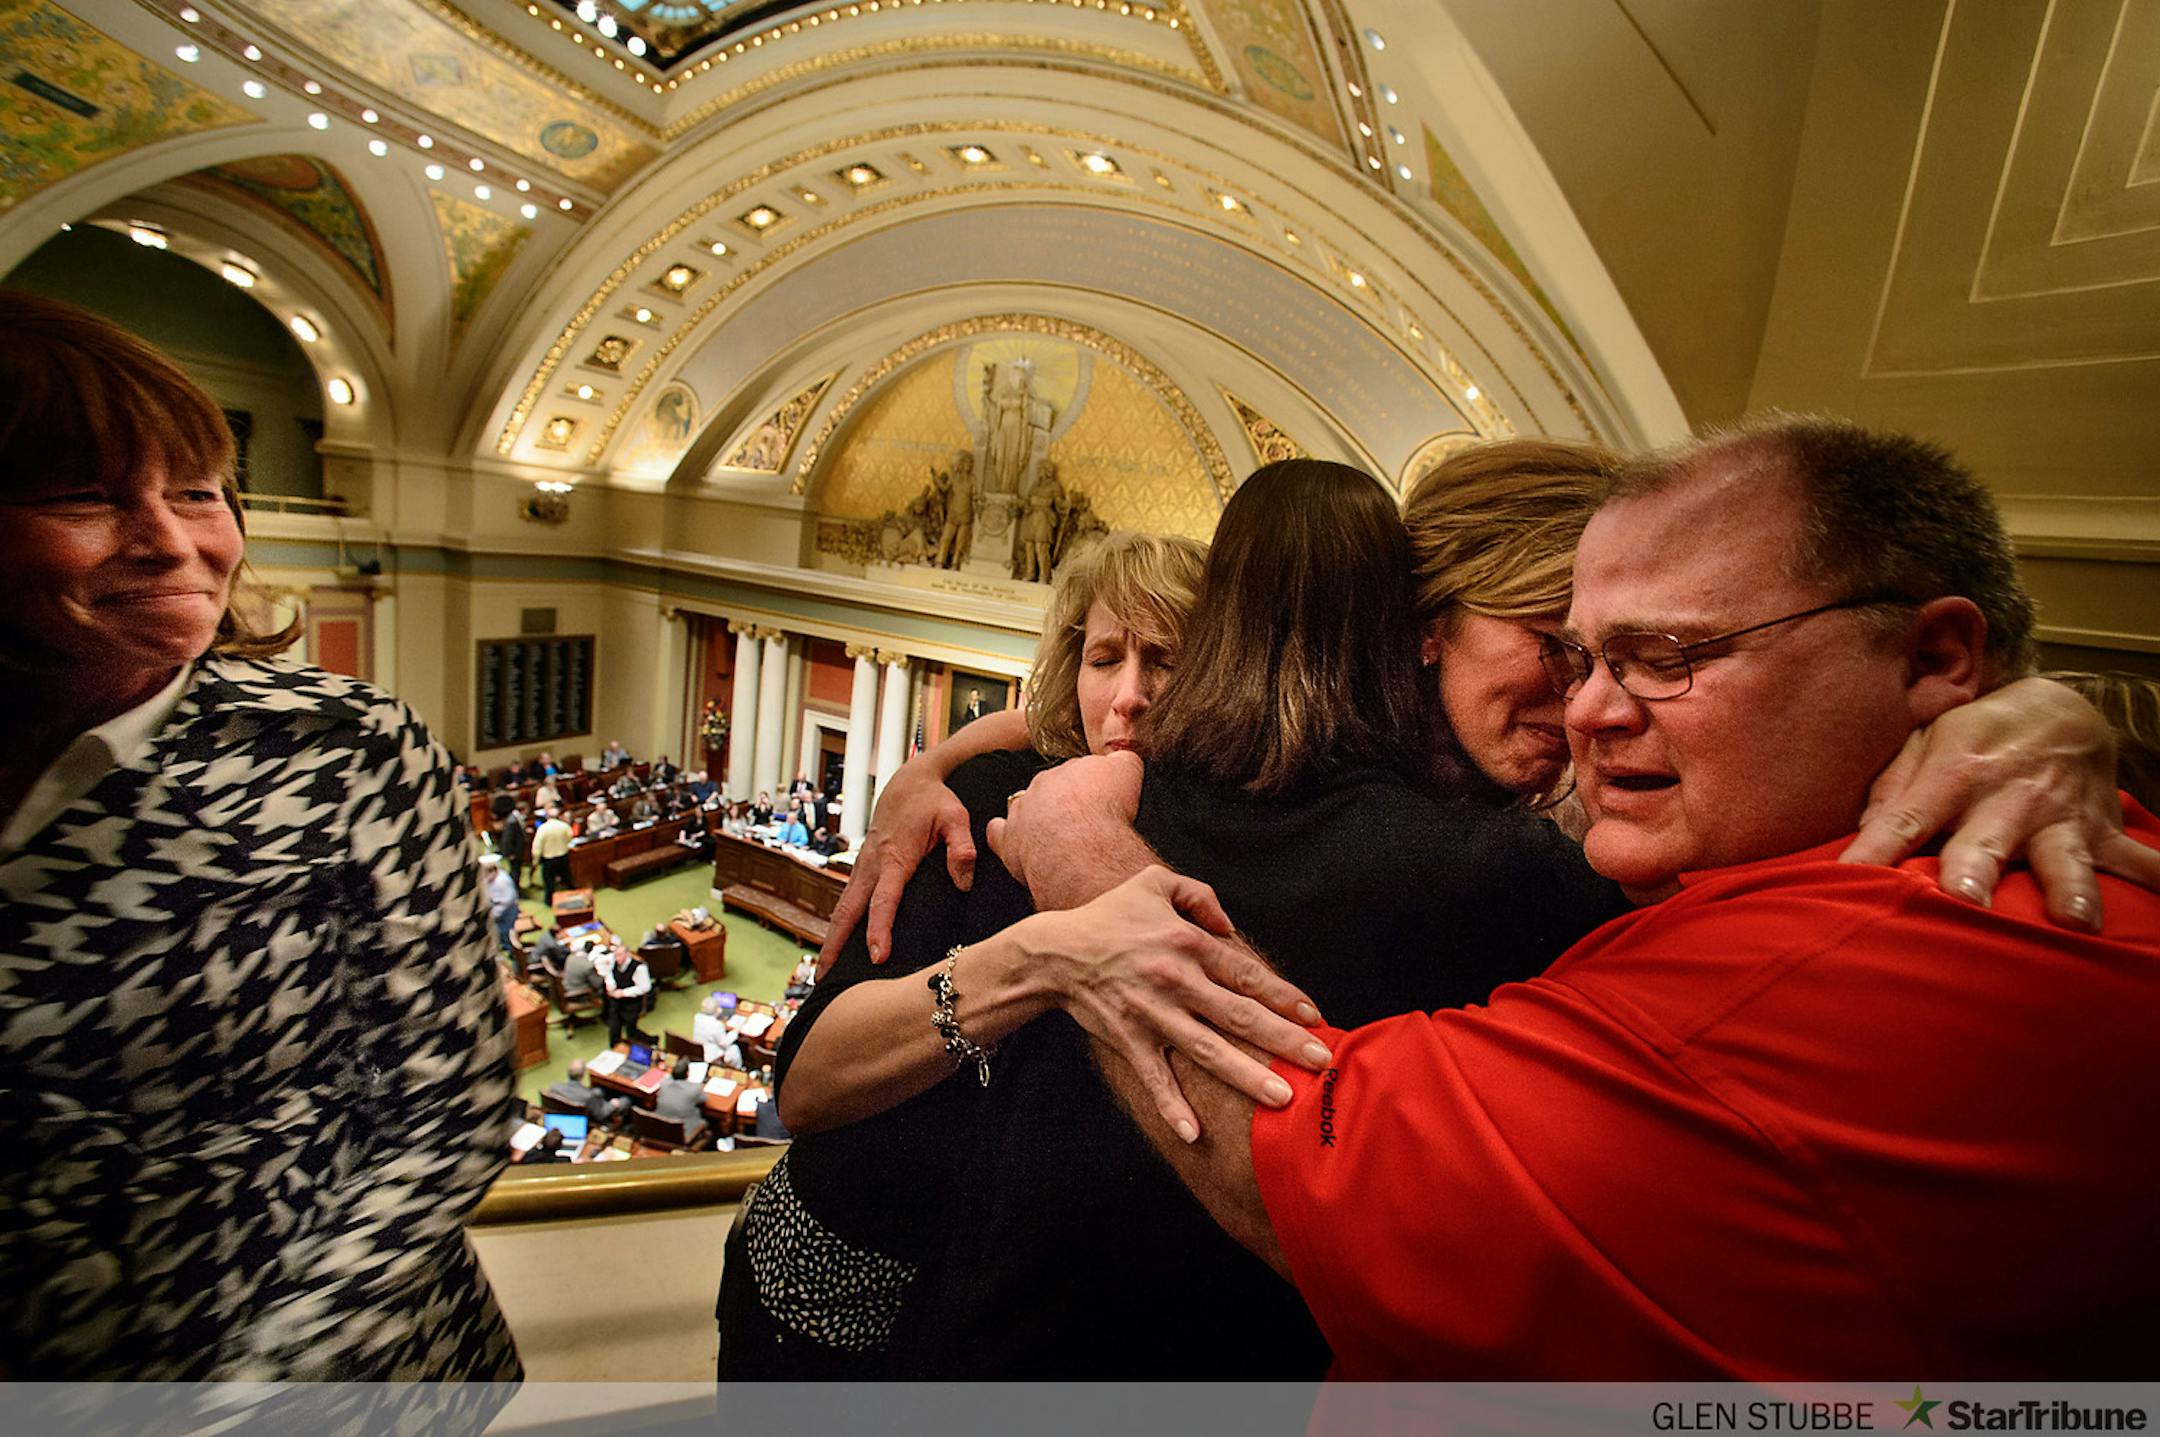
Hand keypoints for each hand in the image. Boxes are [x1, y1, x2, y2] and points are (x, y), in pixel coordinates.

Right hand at [817, 762, 974, 973]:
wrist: (908, 783)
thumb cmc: (934, 802)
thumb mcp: (956, 817)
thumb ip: (962, 848)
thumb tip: (964, 883)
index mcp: (894, 858)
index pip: (884, 900)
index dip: (879, 929)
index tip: (877, 956)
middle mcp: (871, 866)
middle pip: (848, 911)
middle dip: (835, 944)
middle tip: (824, 978)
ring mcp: (862, 868)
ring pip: (842, 908)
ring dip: (831, 939)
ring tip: (822, 973)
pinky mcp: (862, 870)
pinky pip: (847, 901)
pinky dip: (838, 925)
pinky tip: (836, 947)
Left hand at [987, 751, 1144, 905]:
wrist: (1082, 846)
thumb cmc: (1105, 811)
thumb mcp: (1128, 770)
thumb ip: (1123, 759)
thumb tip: (1123, 758)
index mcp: (1069, 769)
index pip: (1078, 771)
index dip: (1090, 787)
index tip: (1098, 798)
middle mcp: (1043, 785)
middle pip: (1052, 788)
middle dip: (1064, 801)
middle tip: (1082, 821)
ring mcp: (1023, 812)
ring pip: (1026, 807)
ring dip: (1037, 817)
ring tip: (1055, 835)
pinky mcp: (1010, 840)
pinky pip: (1000, 833)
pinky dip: (1003, 835)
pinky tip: (1014, 842)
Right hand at [1023, 866, 1327, 1142]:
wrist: (1054, 953)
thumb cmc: (1109, 916)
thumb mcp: (1154, 883)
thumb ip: (1199, 895)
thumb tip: (1231, 926)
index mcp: (1188, 944)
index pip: (1248, 974)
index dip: (1284, 996)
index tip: (1313, 1016)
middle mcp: (1176, 982)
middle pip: (1240, 1016)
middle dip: (1284, 1039)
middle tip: (1321, 1060)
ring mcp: (1153, 1015)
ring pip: (1209, 1050)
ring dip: (1247, 1076)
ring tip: (1282, 1098)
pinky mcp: (1129, 1040)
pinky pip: (1155, 1078)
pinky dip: (1172, 1107)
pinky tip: (1195, 1135)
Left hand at [1840, 675, 2159, 928]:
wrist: (2059, 710)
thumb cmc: (1975, 739)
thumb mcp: (1923, 745)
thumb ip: (1888, 791)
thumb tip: (1861, 839)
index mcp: (1950, 778)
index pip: (1902, 821)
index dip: (1873, 852)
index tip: (1847, 881)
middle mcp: (2005, 799)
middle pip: (1984, 843)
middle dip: (1975, 872)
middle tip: (1964, 902)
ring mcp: (2058, 817)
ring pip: (2064, 857)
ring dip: (2070, 887)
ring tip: (2074, 922)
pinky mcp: (2101, 829)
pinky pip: (2137, 859)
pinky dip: (2154, 879)